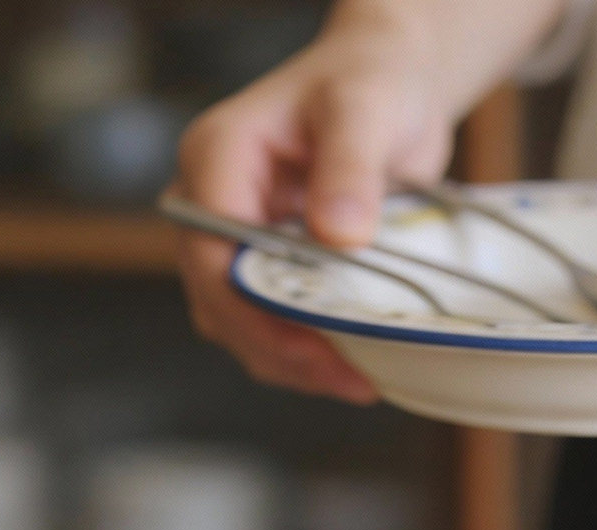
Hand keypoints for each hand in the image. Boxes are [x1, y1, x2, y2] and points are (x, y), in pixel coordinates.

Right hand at [169, 25, 454, 403]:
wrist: (387, 86)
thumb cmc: (370, 84)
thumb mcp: (366, 109)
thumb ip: (351, 167)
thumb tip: (339, 235)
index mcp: (216, 159)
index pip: (210, 255)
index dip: (256, 312)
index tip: (317, 345)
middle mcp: (209, 205)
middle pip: (219, 303)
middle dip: (281, 350)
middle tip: (351, 378)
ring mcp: (231, 243)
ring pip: (238, 328)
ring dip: (293, 364)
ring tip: (358, 378)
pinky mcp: (262, 269)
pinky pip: (266, 328)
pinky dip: (305, 355)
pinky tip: (351, 364)